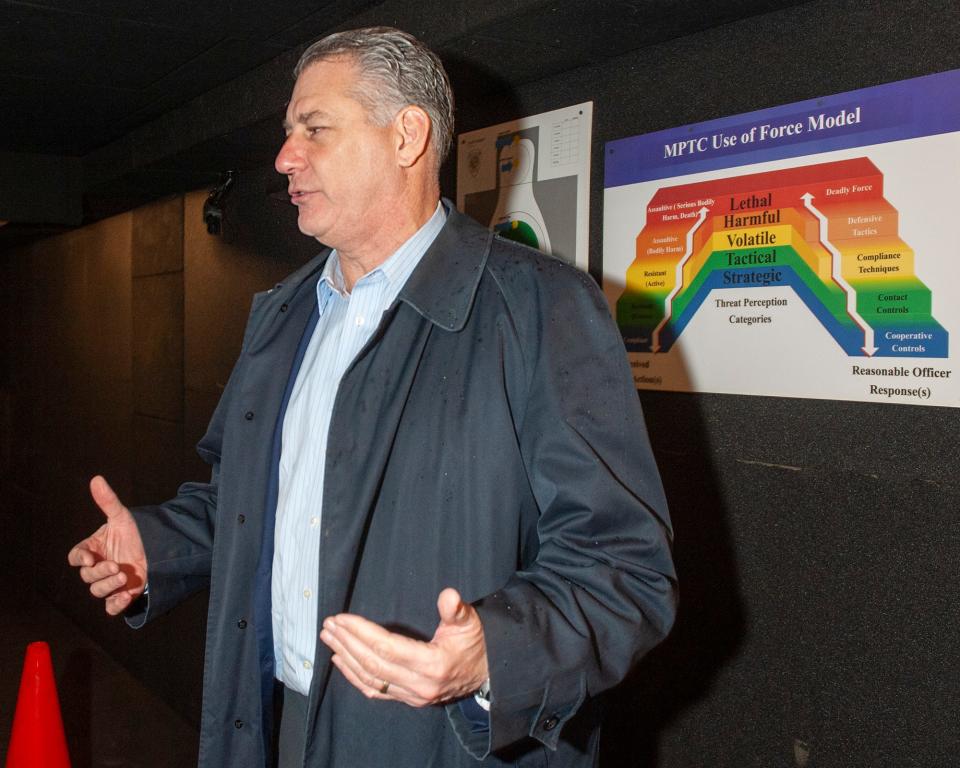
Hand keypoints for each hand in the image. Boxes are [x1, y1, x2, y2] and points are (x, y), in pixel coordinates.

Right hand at [67, 475, 147, 615]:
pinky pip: (111, 608)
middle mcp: (98, 566)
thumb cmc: (137, 533)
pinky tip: (126, 596)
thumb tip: (97, 479)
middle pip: (86, 576)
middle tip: (116, 567)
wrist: (161, 548)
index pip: (75, 557)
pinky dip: (115, 605)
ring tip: (124, 576)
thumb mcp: (123, 517)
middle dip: (99, 573)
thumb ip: (108, 501)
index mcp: (94, 549)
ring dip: (108, 586)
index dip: (78, 558)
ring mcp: (110, 582)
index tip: (88, 557)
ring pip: (97, 591)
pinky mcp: (123, 595)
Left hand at [320, 587, 488, 706]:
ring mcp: (412, 696)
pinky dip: (354, 677)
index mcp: (432, 665)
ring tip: (330, 638)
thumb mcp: (469, 623)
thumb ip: (456, 610)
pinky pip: (375, 691)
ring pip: (370, 679)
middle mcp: (419, 685)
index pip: (387, 648)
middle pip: (373, 664)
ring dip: (346, 658)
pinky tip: (341, 662)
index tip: (343, 618)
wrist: (487, 672)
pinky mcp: (408, 700)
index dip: (362, 633)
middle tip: (329, 625)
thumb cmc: (476, 643)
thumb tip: (449, 595)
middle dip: (348, 643)